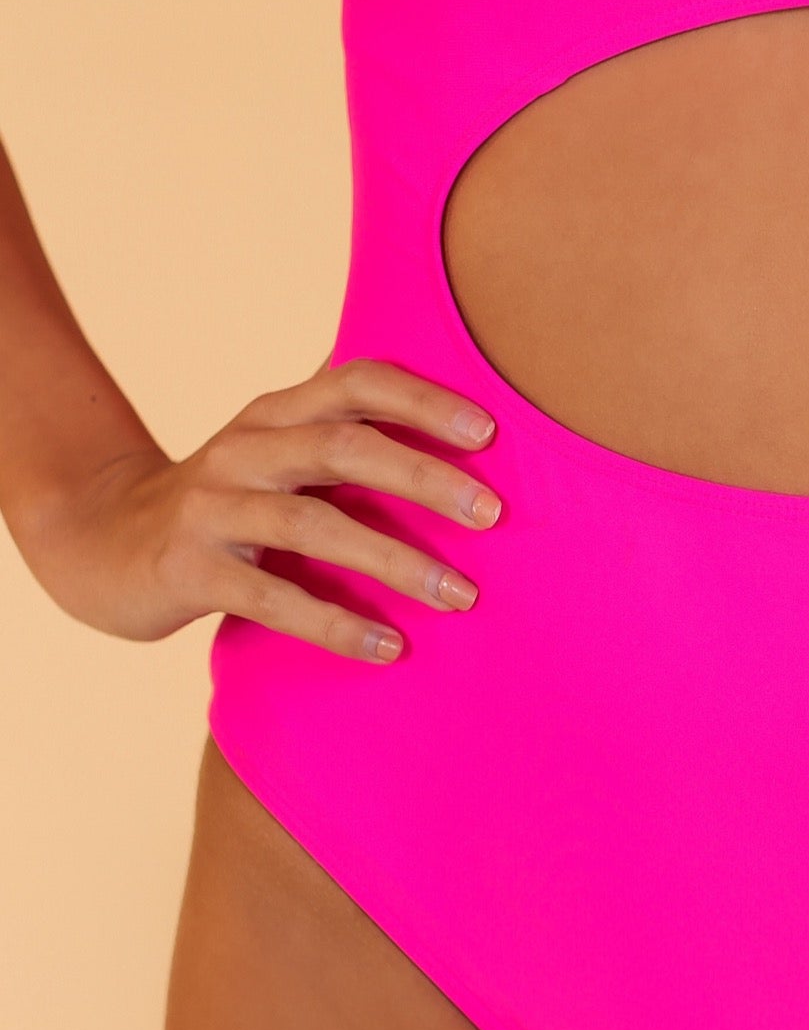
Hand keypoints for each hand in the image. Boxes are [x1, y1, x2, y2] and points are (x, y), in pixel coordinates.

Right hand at [17, 357, 500, 663]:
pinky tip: (387, 647)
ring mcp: (211, 509)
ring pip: (314, 525)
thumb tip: (458, 440)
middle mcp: (244, 449)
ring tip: (459, 595)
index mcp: (273, 413)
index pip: (355, 382)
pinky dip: (335, 624)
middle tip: (493, 513)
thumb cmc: (219, 503)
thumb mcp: (273, 456)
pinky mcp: (188, 570)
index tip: (489, 431)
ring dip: (395, 561)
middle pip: (343, 446)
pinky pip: (271, 598)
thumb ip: (341, 442)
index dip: (423, 399)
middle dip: (425, 477)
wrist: (94, 543)